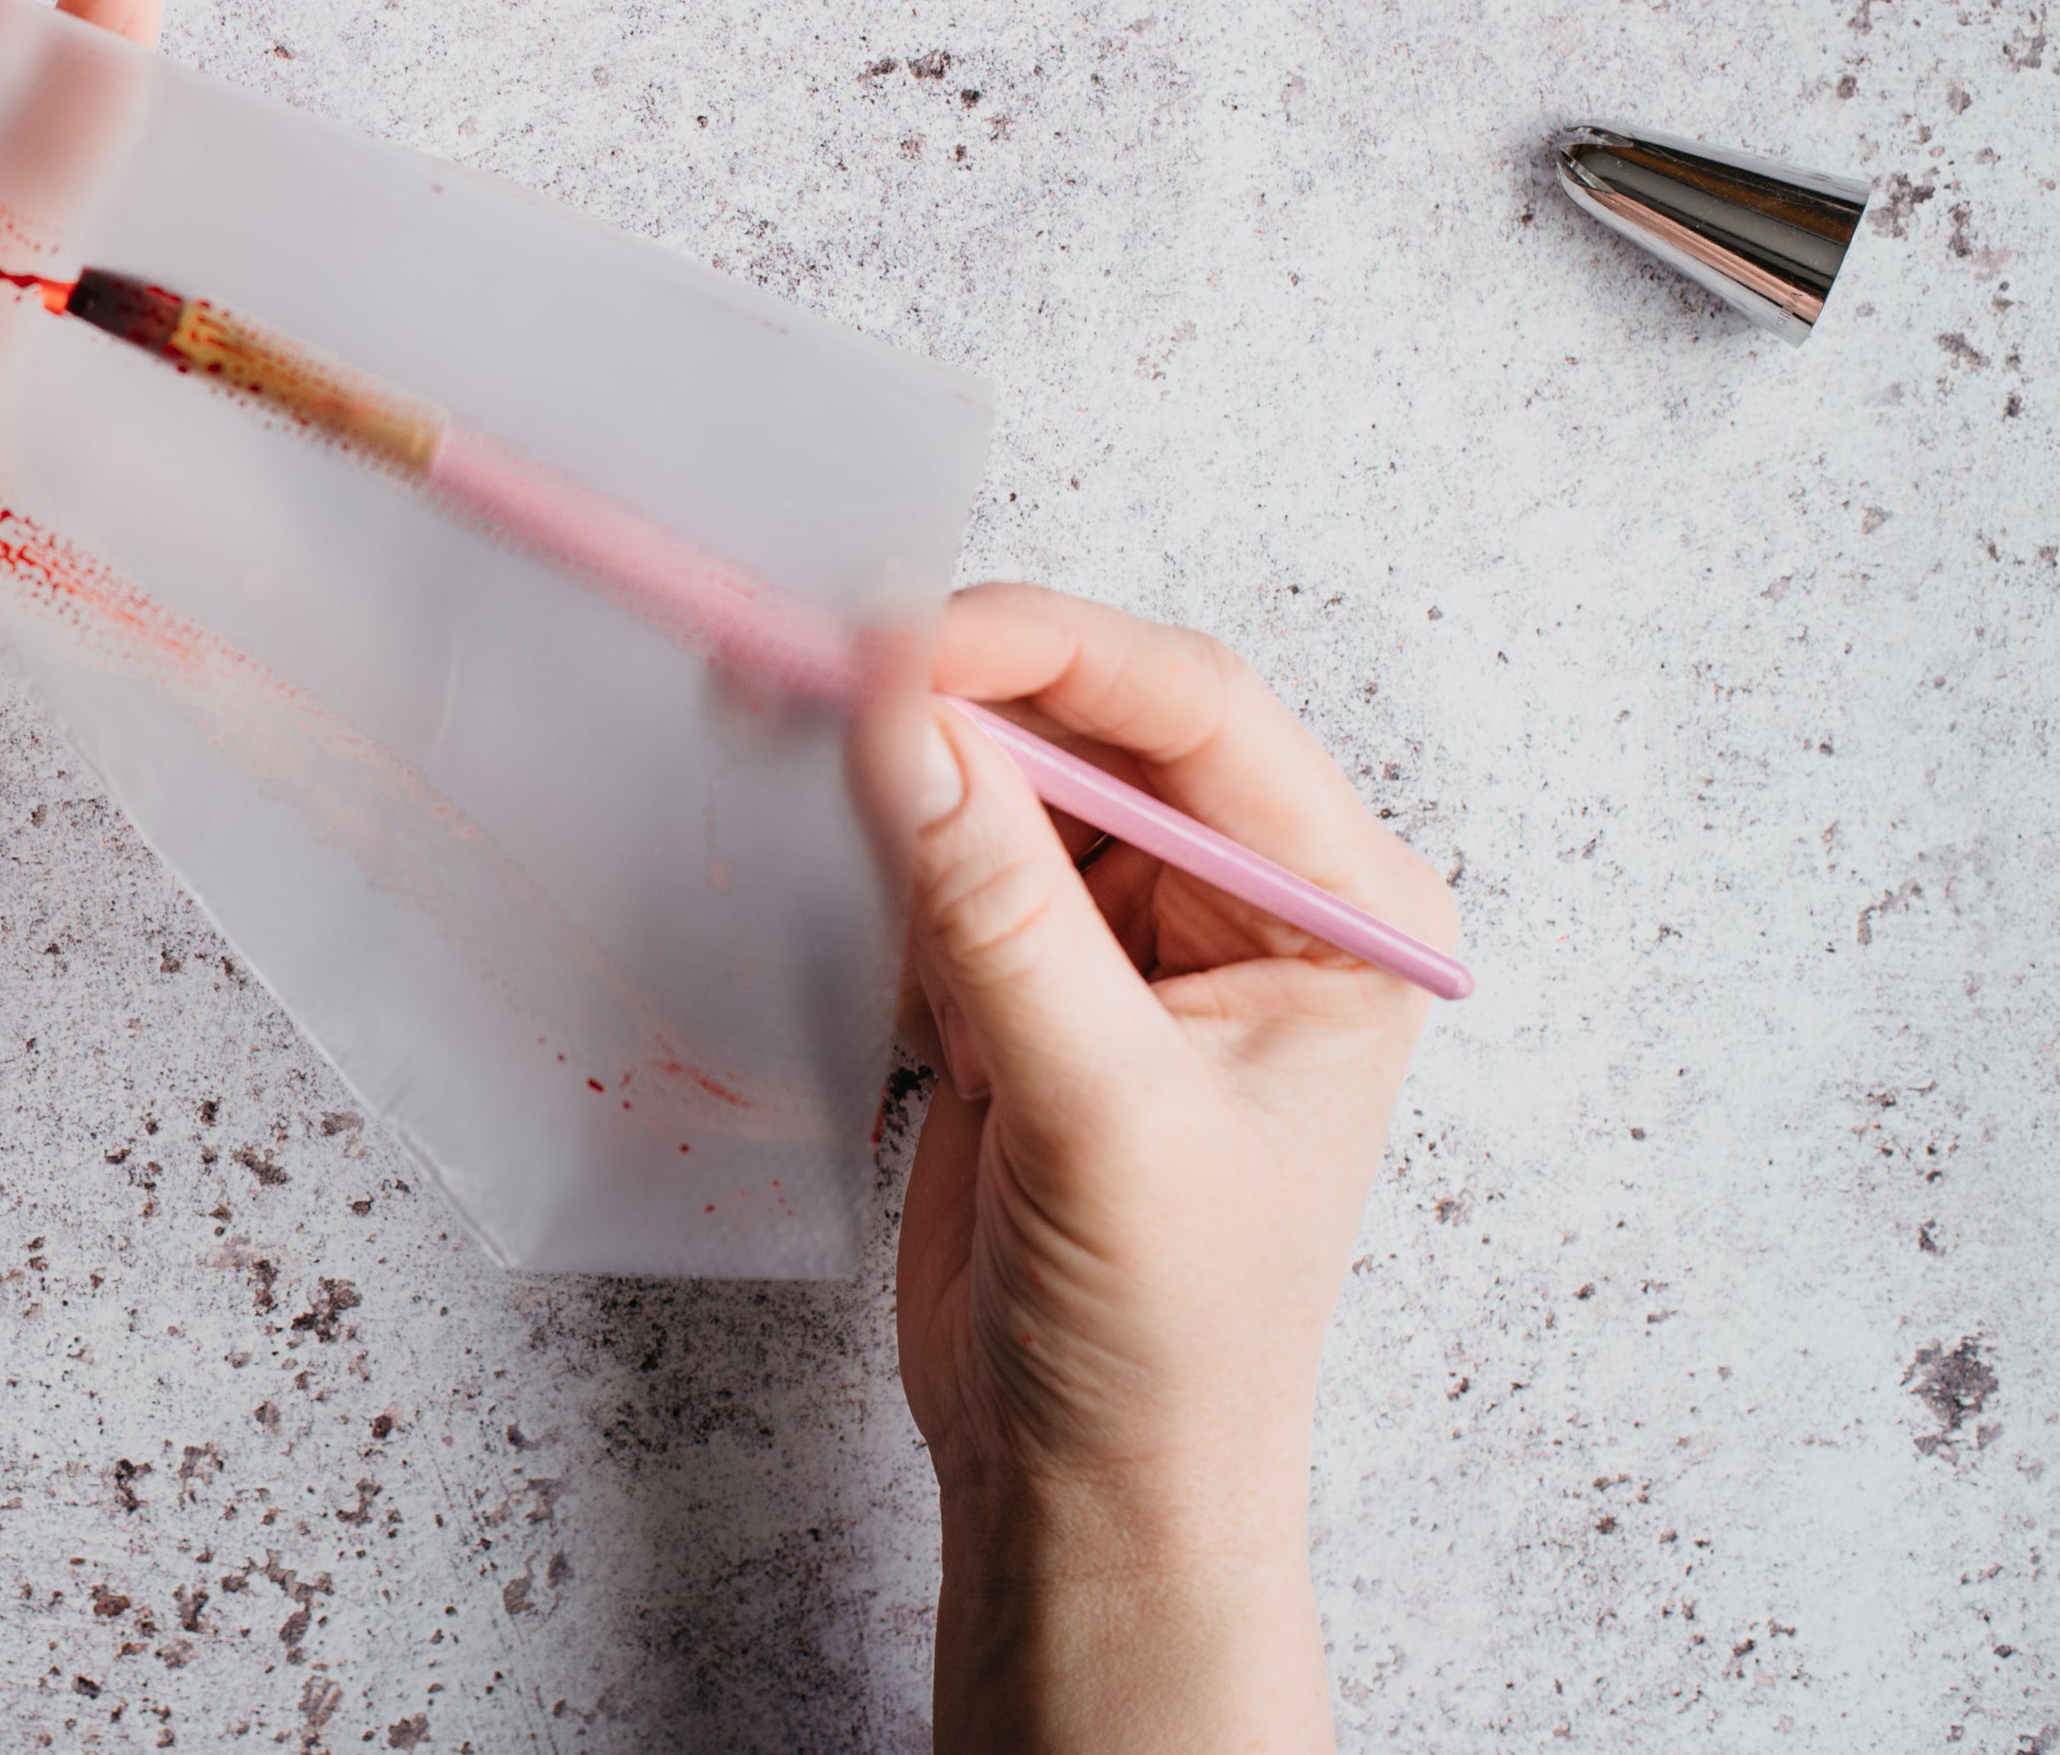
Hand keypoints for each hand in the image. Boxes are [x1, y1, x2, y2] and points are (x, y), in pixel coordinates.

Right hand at [881, 583, 1457, 1751]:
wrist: (1091, 1489)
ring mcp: (1125, 933)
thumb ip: (1000, 911)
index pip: (1190, 709)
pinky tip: (844, 896)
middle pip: (1082, 721)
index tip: (897, 639)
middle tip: (799, 675)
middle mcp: (1242, 895)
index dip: (1042, 650)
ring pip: (994, 775)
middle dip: (945, 698)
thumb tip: (907, 726)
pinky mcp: (1026, 976)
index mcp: (1337, 908)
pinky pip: (938, 854)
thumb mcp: (1101, 1116)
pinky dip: (873, 852)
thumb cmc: (1170, 1341)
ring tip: (791, 750)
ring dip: (893, 769)